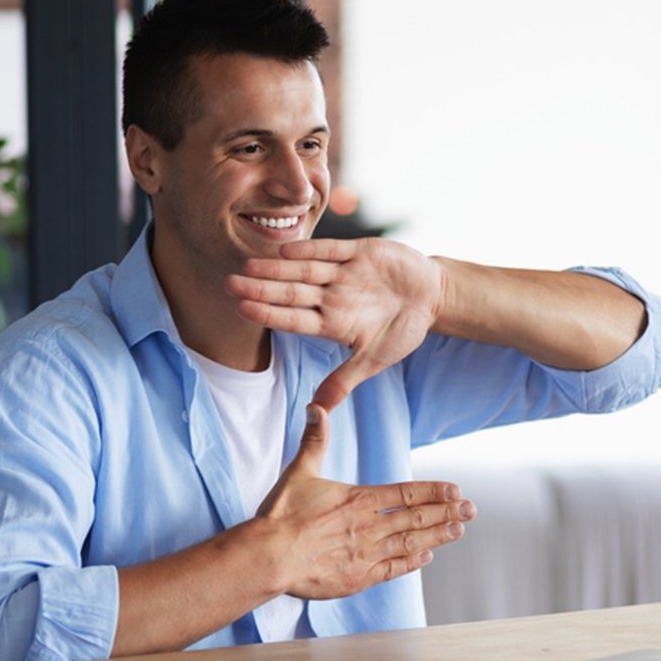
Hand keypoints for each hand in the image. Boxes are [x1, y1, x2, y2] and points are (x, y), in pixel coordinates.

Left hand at [226, 238, 442, 409]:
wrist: (431, 297)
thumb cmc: (401, 330)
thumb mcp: (374, 359)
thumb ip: (343, 381)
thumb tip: (317, 411)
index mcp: (331, 322)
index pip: (292, 319)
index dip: (267, 314)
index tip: (240, 309)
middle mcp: (331, 296)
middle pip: (291, 292)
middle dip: (261, 289)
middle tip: (229, 284)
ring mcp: (343, 274)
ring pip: (304, 270)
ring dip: (278, 268)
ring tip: (249, 265)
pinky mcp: (360, 252)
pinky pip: (332, 250)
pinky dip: (312, 249)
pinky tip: (286, 250)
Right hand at [257, 404, 473, 598]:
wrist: (269, 555)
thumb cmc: (282, 515)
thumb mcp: (299, 470)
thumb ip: (314, 440)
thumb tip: (316, 407)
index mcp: (359, 499)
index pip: (406, 493)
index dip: (433, 491)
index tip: (455, 490)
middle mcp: (369, 526)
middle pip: (417, 518)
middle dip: (447, 512)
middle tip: (471, 510)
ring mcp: (366, 554)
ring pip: (411, 543)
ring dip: (437, 535)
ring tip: (458, 530)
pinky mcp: (358, 578)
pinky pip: (393, 569)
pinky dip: (412, 562)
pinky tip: (426, 556)